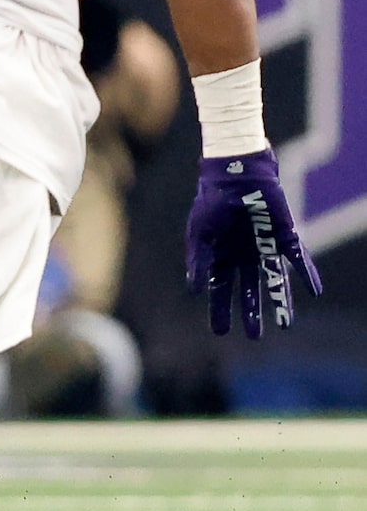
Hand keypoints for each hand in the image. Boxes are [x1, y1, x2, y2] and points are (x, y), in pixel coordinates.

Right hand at [185, 149, 321, 338]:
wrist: (235, 175)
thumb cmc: (212, 202)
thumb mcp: (200, 234)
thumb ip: (198, 262)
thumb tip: (194, 291)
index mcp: (220, 255)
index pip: (219, 288)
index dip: (219, 310)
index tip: (219, 332)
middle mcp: (244, 256)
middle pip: (248, 290)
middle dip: (250, 312)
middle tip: (253, 335)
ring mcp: (265, 248)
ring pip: (274, 281)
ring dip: (280, 302)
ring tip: (285, 326)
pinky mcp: (285, 238)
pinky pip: (299, 259)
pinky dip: (308, 274)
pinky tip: (315, 291)